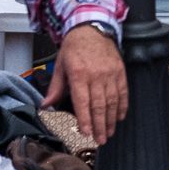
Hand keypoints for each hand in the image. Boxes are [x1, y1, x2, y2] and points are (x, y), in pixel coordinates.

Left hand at [45, 25, 128, 144]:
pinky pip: (122, 92)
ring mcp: (110, 74)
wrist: (92, 29)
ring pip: (112, 101)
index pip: (82, 101)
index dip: (85, 119)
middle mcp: (96, 75)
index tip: (87, 133)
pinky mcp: (119, 72)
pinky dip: (122, 106)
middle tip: (100, 140)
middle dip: (100, 125)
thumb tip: (46, 105)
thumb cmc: (75, 47)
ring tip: (109, 133)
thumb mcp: (60, 65)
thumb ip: (55, 87)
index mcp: (79, 74)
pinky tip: (119, 117)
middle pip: (99, 105)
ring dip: (111, 120)